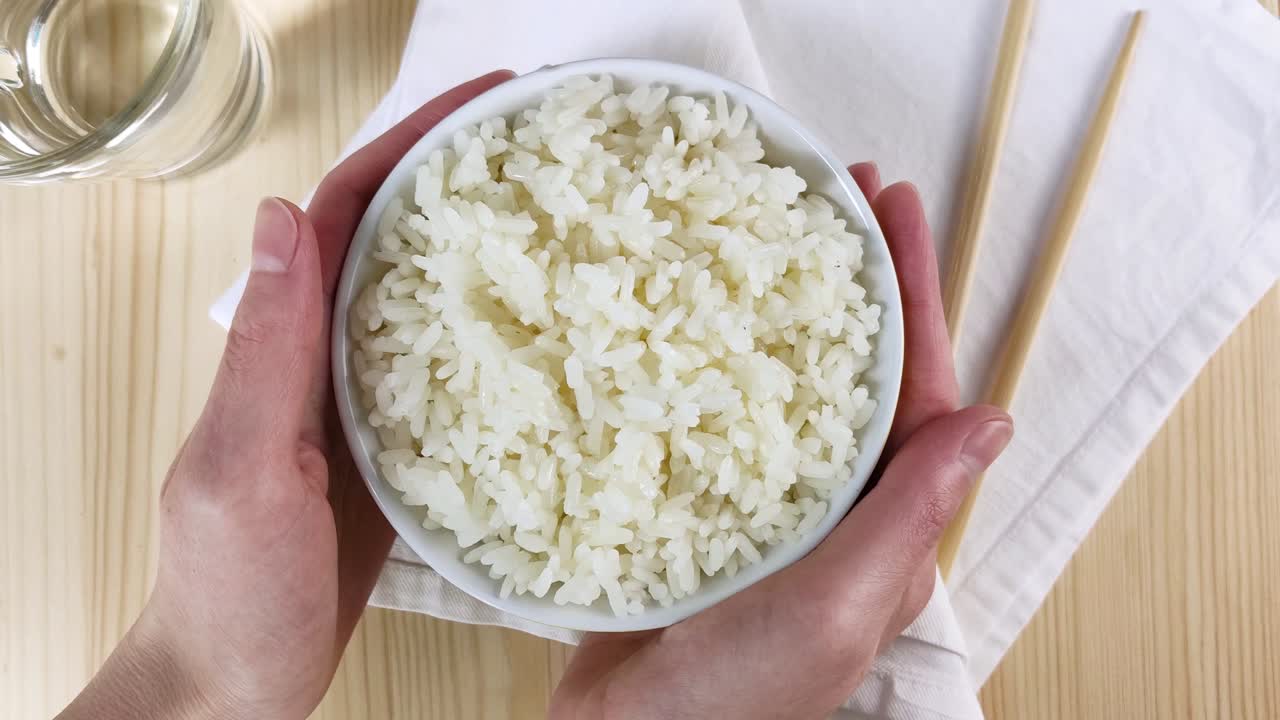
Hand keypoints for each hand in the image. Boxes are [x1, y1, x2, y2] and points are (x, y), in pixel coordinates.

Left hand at [56, 70, 515, 719]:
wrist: (238, 680)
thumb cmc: (230, 587)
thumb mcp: (244, 468)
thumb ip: (266, 353)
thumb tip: (287, 215)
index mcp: (286, 346)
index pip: (348, 214)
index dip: (410, 145)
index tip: (489, 103)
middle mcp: (326, 360)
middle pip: (399, 242)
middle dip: (465, 182)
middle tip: (552, 150)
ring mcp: (367, 405)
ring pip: (434, 305)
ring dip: (490, 253)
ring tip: (572, 224)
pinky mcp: (400, 453)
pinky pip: (455, 378)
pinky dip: (499, 342)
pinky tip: (554, 340)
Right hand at [549, 166, 1012, 719]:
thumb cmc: (735, 700)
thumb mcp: (837, 607)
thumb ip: (907, 517)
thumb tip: (993, 423)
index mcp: (878, 522)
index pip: (914, 386)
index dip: (911, 292)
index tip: (894, 209)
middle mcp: (829, 502)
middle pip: (854, 366)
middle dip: (854, 277)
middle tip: (838, 191)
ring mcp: (762, 499)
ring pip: (787, 378)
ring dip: (787, 302)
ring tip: (773, 228)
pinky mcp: (697, 502)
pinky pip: (716, 411)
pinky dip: (712, 353)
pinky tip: (689, 311)